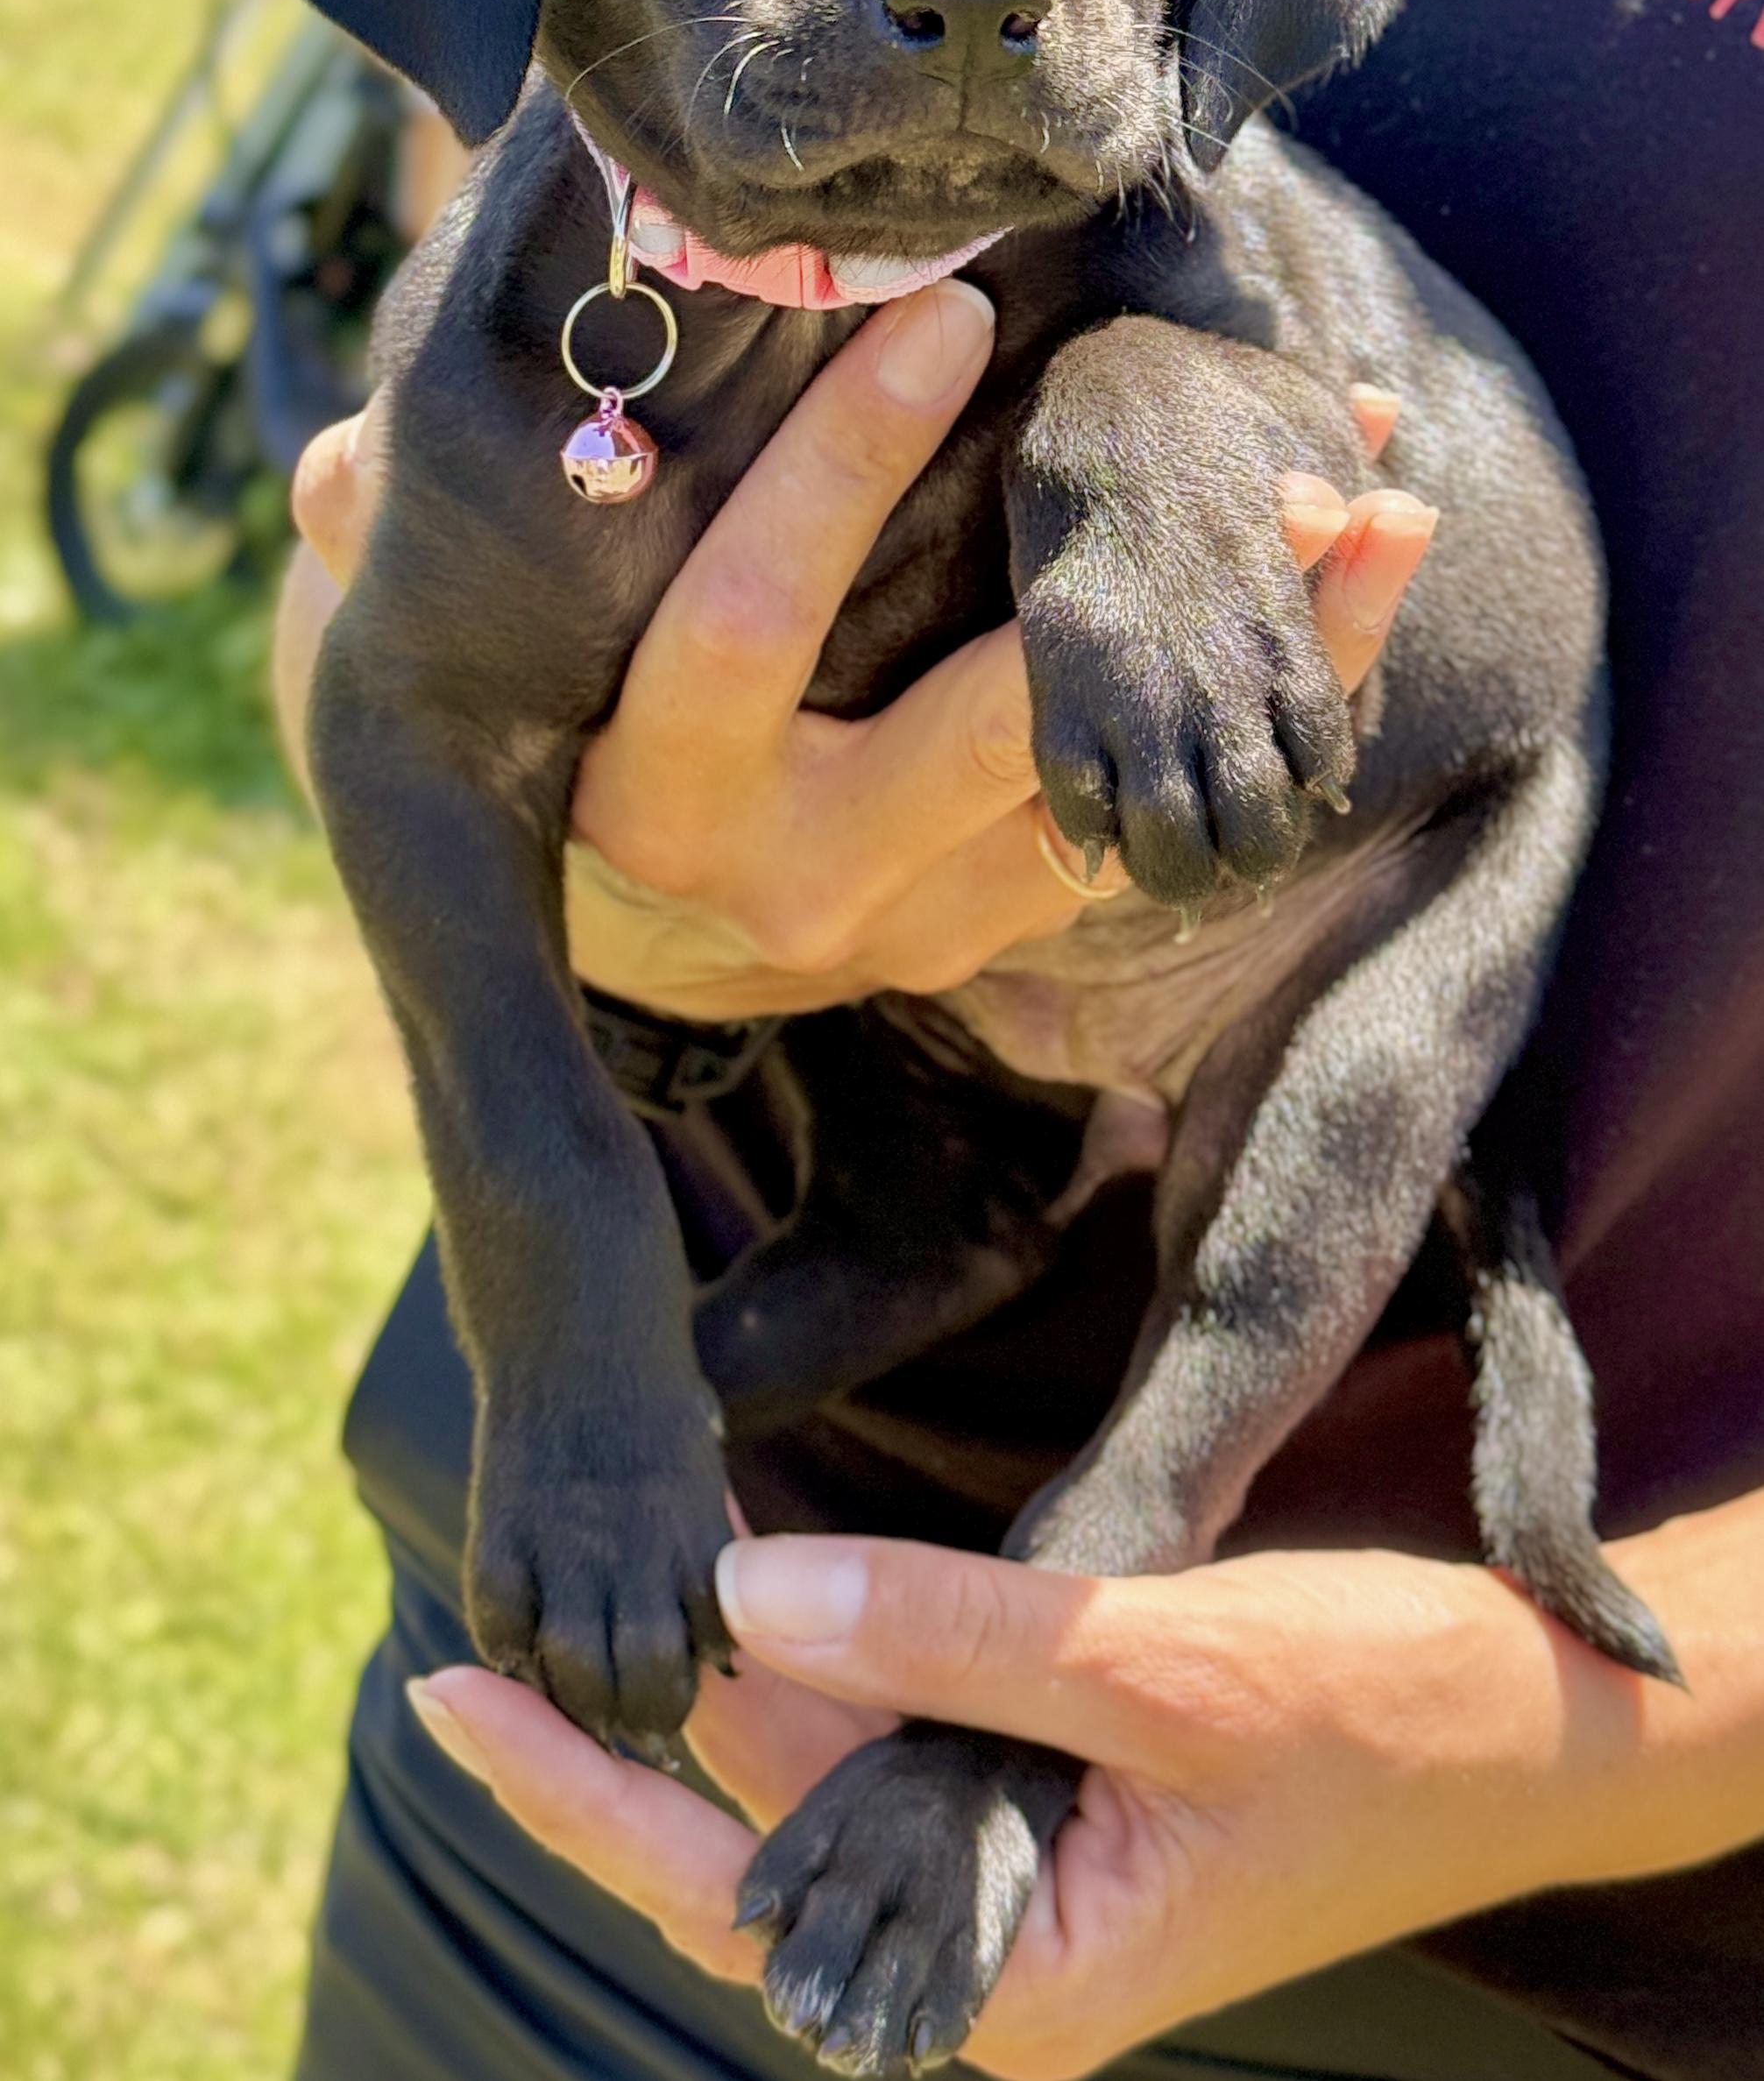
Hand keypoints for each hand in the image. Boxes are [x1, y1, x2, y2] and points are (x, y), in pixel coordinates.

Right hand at [280, 281, 1432, 1016]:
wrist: (621, 940)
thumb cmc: (549, 733)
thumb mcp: (469, 655)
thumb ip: (392, 553)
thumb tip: (331, 474)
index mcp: (653, 796)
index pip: (748, 622)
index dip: (842, 467)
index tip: (949, 312)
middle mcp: (795, 883)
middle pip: (987, 728)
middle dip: (1128, 590)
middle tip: (1269, 453)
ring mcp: (917, 922)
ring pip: (1112, 786)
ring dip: (1259, 654)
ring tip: (1377, 500)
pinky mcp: (1001, 936)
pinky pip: (1157, 819)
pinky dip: (1271, 708)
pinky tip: (1365, 584)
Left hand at [404, 1515, 1724, 2079]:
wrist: (1530, 1723)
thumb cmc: (1373, 1717)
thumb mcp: (1152, 1663)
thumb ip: (946, 1639)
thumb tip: (742, 1605)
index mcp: (1004, 1983)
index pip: (734, 1897)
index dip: (586, 1793)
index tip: (456, 1695)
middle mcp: (989, 1948)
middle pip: (753, 1844)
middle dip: (622, 1739)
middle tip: (474, 1623)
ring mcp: (1017, 1871)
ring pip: (824, 1781)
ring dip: (723, 1688)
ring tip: (586, 1587)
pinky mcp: (1052, 1797)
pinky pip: (900, 1739)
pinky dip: (826, 1661)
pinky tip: (751, 1588)